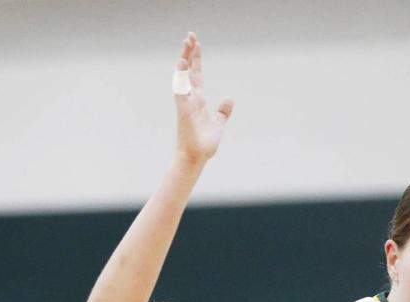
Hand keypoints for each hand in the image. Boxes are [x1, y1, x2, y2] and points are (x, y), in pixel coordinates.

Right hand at [173, 32, 233, 165]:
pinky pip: (180, 90)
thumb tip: (229, 100)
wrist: (197, 157)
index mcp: (198, 100)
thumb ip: (222, 112)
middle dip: (189, 53)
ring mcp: (186, 103)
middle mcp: (190, 98)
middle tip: (190, 35)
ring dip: (185, 59)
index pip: (196, 74)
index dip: (196, 59)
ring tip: (187, 43)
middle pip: (189, 70)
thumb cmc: (204, 143)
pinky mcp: (183, 110)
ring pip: (183, 76)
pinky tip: (182, 63)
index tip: (196, 43)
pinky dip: (181, 77)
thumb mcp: (218, 124)